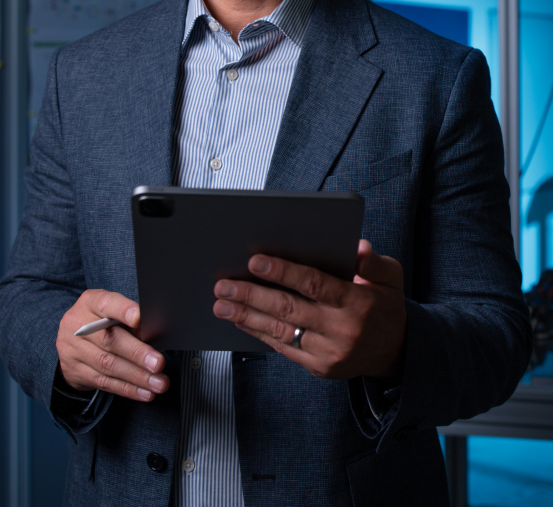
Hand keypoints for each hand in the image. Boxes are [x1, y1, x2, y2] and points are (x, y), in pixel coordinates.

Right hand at [56, 289, 168, 401]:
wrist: (70, 340)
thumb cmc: (101, 322)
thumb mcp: (113, 313)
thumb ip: (131, 322)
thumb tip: (155, 335)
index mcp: (90, 302)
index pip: (107, 304)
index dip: (123, 310)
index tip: (139, 318)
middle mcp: (77, 324)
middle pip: (109, 339)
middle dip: (137, 353)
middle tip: (158, 363)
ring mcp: (73, 350)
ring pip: (108, 365)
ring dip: (137, 376)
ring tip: (158, 383)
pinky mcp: (74, 372)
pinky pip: (104, 382)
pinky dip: (128, 389)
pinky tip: (145, 392)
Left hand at [213, 240, 406, 379]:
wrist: (395, 351)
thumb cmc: (385, 304)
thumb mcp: (390, 277)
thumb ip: (373, 262)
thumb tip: (357, 248)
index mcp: (357, 302)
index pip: (314, 284)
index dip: (283, 272)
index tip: (255, 261)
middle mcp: (341, 330)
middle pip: (289, 309)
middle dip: (253, 295)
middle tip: (224, 284)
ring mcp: (328, 353)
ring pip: (281, 331)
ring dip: (246, 316)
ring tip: (221, 303)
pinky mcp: (319, 367)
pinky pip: (283, 348)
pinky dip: (259, 332)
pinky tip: (240, 319)